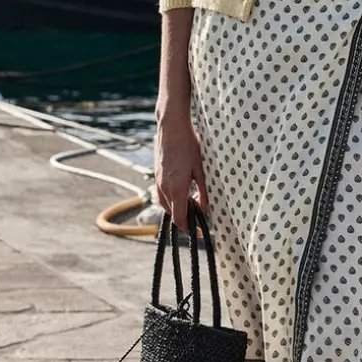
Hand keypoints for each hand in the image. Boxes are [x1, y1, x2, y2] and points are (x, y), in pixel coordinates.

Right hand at [153, 110, 207, 233]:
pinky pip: (162, 196)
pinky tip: (182, 195)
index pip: (179, 218)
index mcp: (176, 189)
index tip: (197, 233)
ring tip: (192, 207)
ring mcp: (158, 182)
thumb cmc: (189, 146)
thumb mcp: (201, 170)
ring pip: (166, 205)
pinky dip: (171, 201)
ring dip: (178, 210)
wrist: (171, 128)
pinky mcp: (157, 176)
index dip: (188, 229)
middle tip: (199, 219)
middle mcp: (164, 188)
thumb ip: (203, 192)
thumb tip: (205, 208)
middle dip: (185, 219)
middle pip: (172, 214)